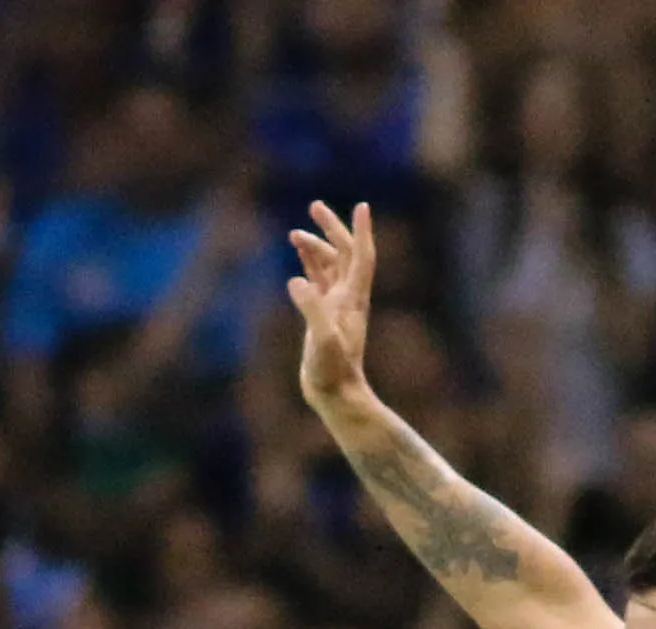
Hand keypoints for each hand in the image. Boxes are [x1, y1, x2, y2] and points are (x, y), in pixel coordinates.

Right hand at [286, 201, 378, 417]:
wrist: (336, 397)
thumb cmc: (333, 373)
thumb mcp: (321, 341)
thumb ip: (311, 309)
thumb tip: (295, 280)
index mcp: (353, 299)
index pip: (361, 257)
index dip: (362, 231)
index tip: (361, 205)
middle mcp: (348, 299)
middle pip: (345, 254)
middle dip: (332, 229)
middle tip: (314, 206)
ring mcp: (336, 307)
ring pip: (329, 266)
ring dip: (315, 247)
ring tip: (294, 234)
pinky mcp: (323, 317)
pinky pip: (319, 283)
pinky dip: (310, 265)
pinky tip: (298, 256)